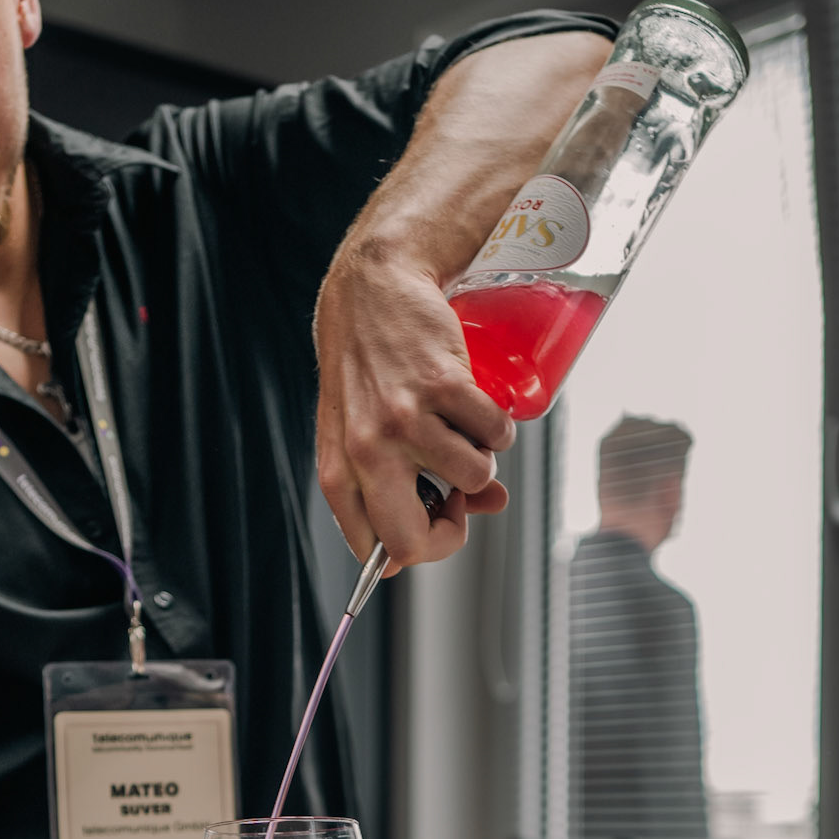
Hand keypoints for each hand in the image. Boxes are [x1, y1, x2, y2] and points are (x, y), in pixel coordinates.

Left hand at [315, 236, 514, 570]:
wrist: (372, 286)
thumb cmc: (366, 363)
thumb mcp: (364, 430)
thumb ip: (403, 480)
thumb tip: (480, 510)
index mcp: (338, 472)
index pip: (377, 552)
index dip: (419, 546)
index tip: (434, 519)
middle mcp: (365, 452)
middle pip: (414, 541)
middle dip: (452, 530)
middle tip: (461, 496)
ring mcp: (403, 420)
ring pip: (475, 479)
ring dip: (482, 457)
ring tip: (461, 425)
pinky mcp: (442, 386)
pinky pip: (497, 435)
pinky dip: (499, 425)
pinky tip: (479, 404)